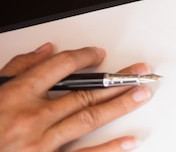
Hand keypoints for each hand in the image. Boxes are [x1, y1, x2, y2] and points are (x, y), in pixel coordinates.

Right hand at [0, 43, 151, 151]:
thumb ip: (18, 69)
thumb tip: (46, 51)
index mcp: (15, 95)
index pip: (60, 67)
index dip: (84, 57)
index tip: (99, 55)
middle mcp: (31, 117)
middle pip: (84, 92)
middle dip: (117, 80)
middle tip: (140, 73)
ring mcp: (40, 143)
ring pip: (89, 118)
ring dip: (120, 105)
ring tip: (141, 94)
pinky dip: (109, 148)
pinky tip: (128, 140)